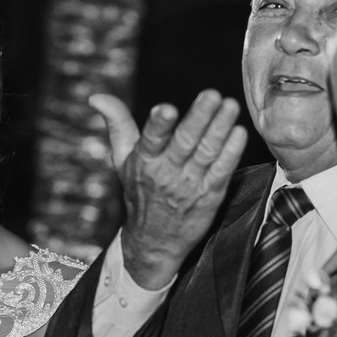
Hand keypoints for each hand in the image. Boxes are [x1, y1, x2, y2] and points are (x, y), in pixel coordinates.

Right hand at [91, 90, 248, 289]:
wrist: (154, 242)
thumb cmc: (139, 193)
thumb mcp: (122, 160)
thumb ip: (117, 124)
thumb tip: (97, 96)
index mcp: (143, 161)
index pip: (150, 140)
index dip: (158, 125)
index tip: (166, 109)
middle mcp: (166, 173)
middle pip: (184, 142)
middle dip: (199, 117)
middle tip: (212, 95)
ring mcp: (189, 185)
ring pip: (206, 153)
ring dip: (220, 128)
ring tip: (230, 106)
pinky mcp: (209, 196)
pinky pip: (221, 171)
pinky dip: (231, 153)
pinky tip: (239, 134)